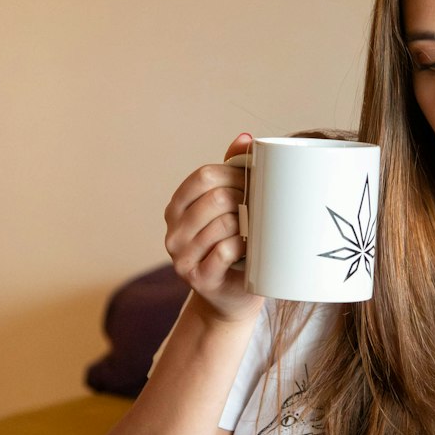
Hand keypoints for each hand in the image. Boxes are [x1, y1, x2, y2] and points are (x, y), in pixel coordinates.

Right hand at [163, 133, 264, 323]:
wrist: (231, 296)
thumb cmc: (235, 245)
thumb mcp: (231, 208)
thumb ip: (232, 173)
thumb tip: (245, 138)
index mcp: (177, 208)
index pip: (203, 177)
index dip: (233, 174)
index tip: (255, 181)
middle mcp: (173, 232)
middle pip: (214, 198)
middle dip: (244, 199)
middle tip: (261, 208)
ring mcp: (181, 257)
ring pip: (223, 224)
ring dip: (247, 225)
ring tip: (256, 231)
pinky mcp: (198, 279)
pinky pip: (225, 251)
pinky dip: (243, 247)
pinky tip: (249, 250)